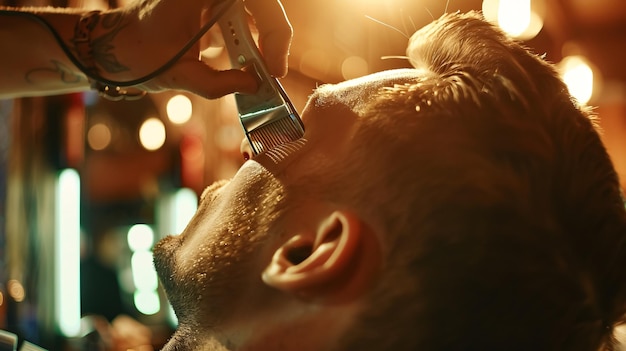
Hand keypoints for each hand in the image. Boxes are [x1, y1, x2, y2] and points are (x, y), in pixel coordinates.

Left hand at [108, 0, 292, 98]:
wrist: (114, 47)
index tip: (272, 65)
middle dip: (273, 33)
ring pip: (255, 9)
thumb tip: (255, 85)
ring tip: (264, 67)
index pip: (257, 0)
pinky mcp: (213, 5)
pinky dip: (252, 38)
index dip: (274, 29)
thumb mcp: (181, 75)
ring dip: (264, 36)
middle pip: (261, 3)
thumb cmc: (140, 55)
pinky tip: (250, 61)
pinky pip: (244, 15)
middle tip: (273, 69)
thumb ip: (220, 83)